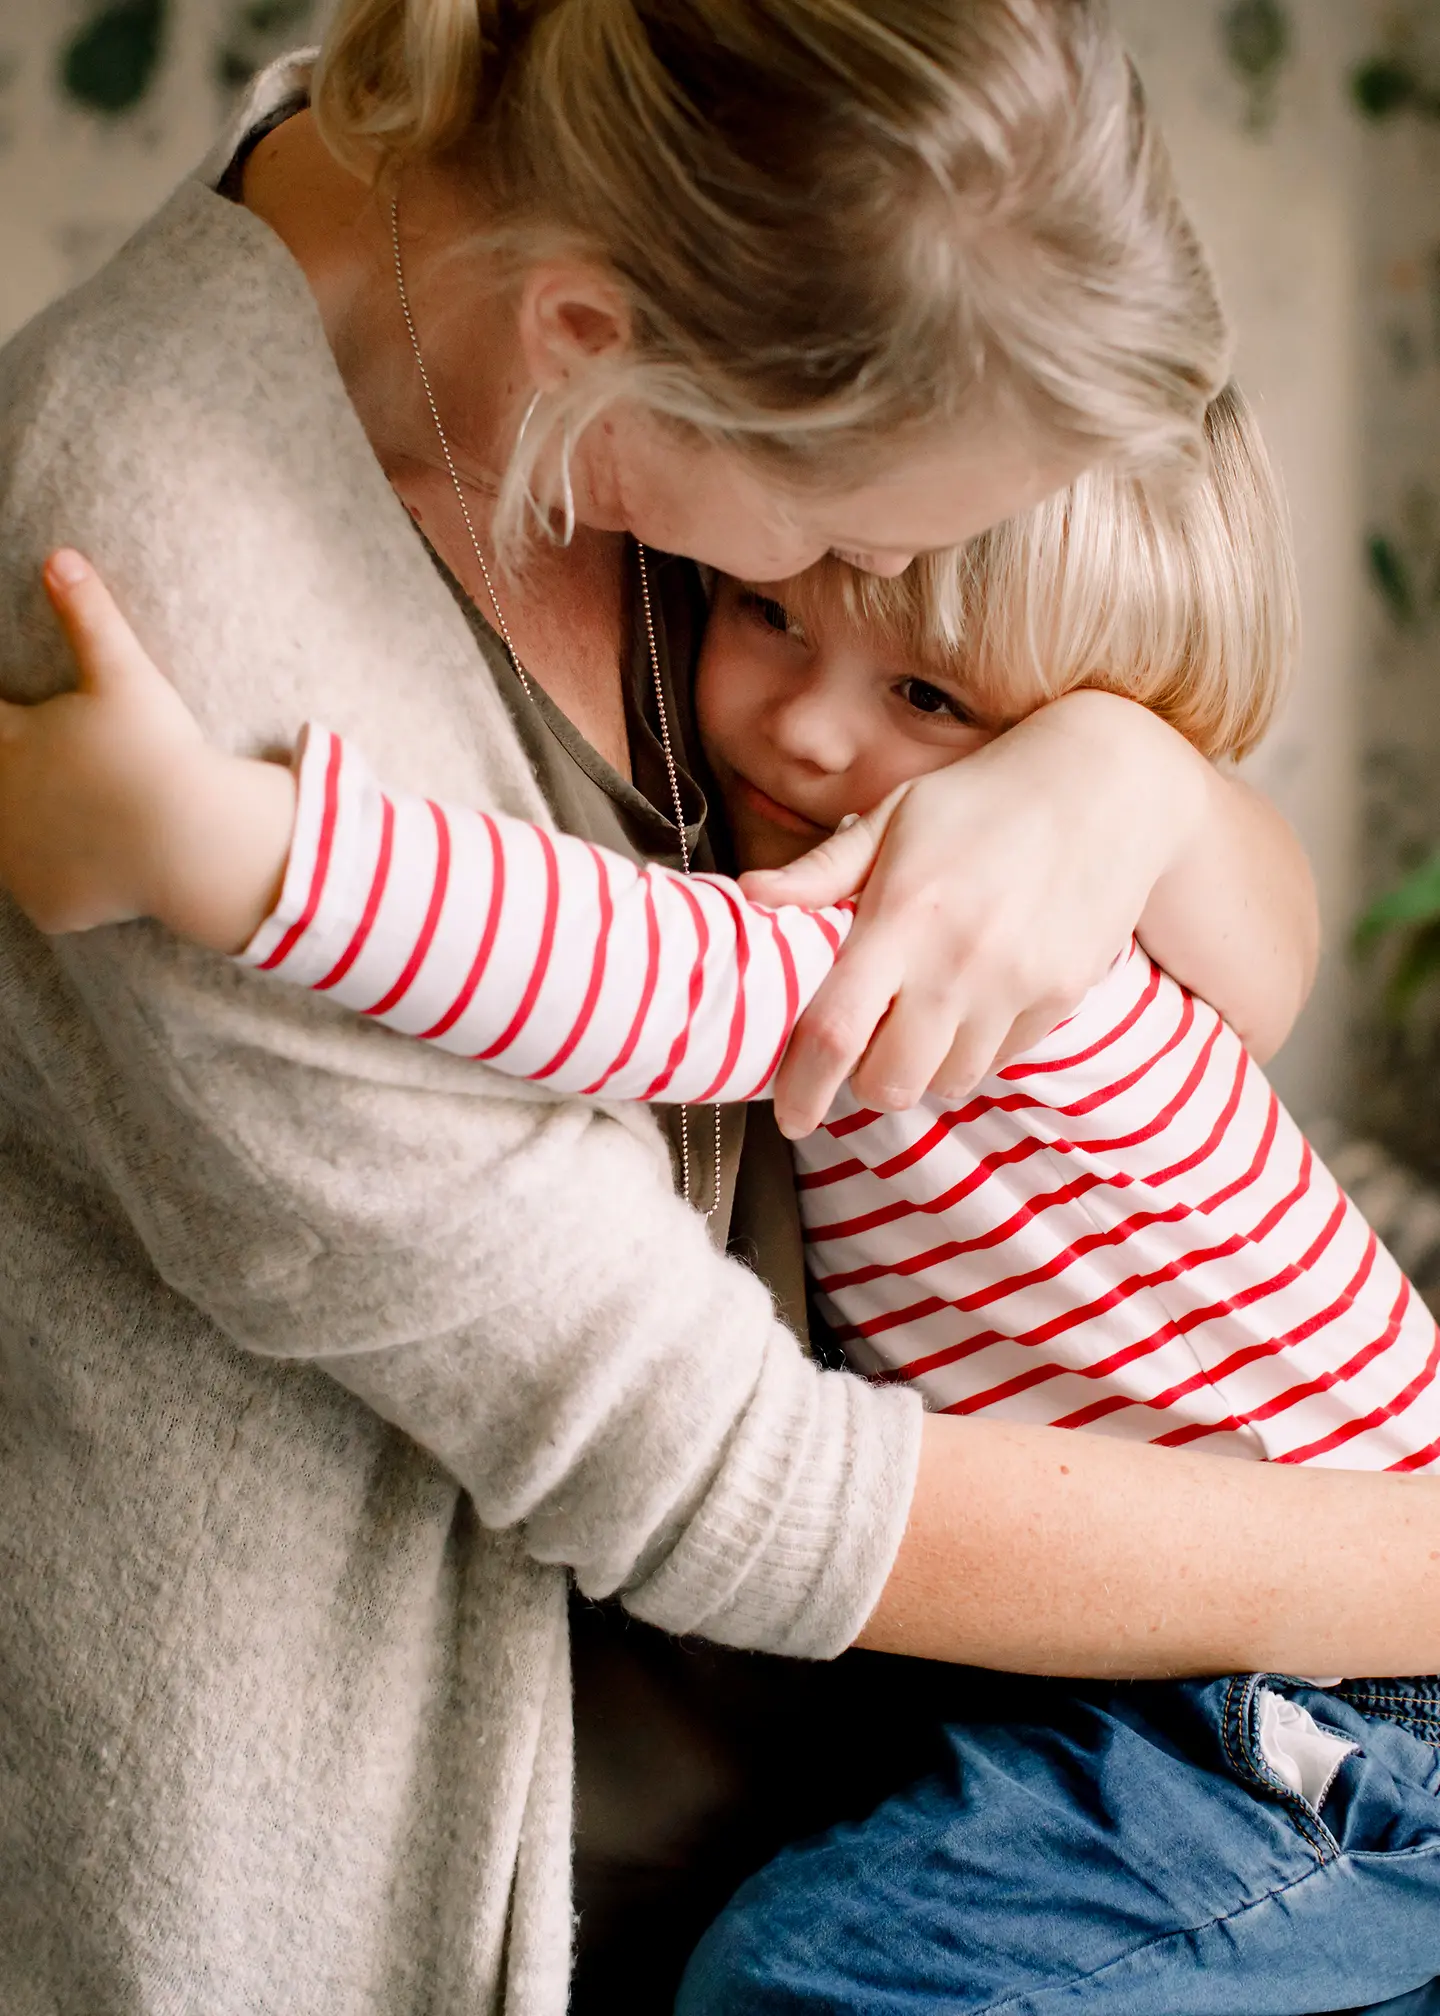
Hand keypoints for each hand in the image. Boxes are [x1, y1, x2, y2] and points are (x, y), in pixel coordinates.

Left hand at [0, 550, 295, 951]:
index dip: (8, 725)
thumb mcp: (125, 676)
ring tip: (80, 820)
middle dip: (23, 779)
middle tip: (80, 779)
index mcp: (6, 745)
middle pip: (1, 788)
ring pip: (12, 846)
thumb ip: (89, 616)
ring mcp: (20, 863)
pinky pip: (48, 895)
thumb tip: (60, 556)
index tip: (22, 726)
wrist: (191, 840)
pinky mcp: (49, 904)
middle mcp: (0, 807)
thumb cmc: (157, 753)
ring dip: (33, 834)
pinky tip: (95, 869)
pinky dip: (66, 885)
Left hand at [740, 691, 1210, 1136]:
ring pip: (949, 1080)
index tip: (789, 1115)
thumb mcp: (895, 816)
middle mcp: (959, 961)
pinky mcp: (1061, 996)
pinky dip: (976, 1047)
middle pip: (893, 1083)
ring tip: (925, 1014)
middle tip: (865, 1050)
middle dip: (867, 1084)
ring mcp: (1017, 985)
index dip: (803, 1086)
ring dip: (924, 1066)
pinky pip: (1002, 1058)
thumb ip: (822, 870)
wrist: (1104, 788)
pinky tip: (976, 996)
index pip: (836, 1031)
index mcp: (903, 915)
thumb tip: (750, 894)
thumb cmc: (982, 798)